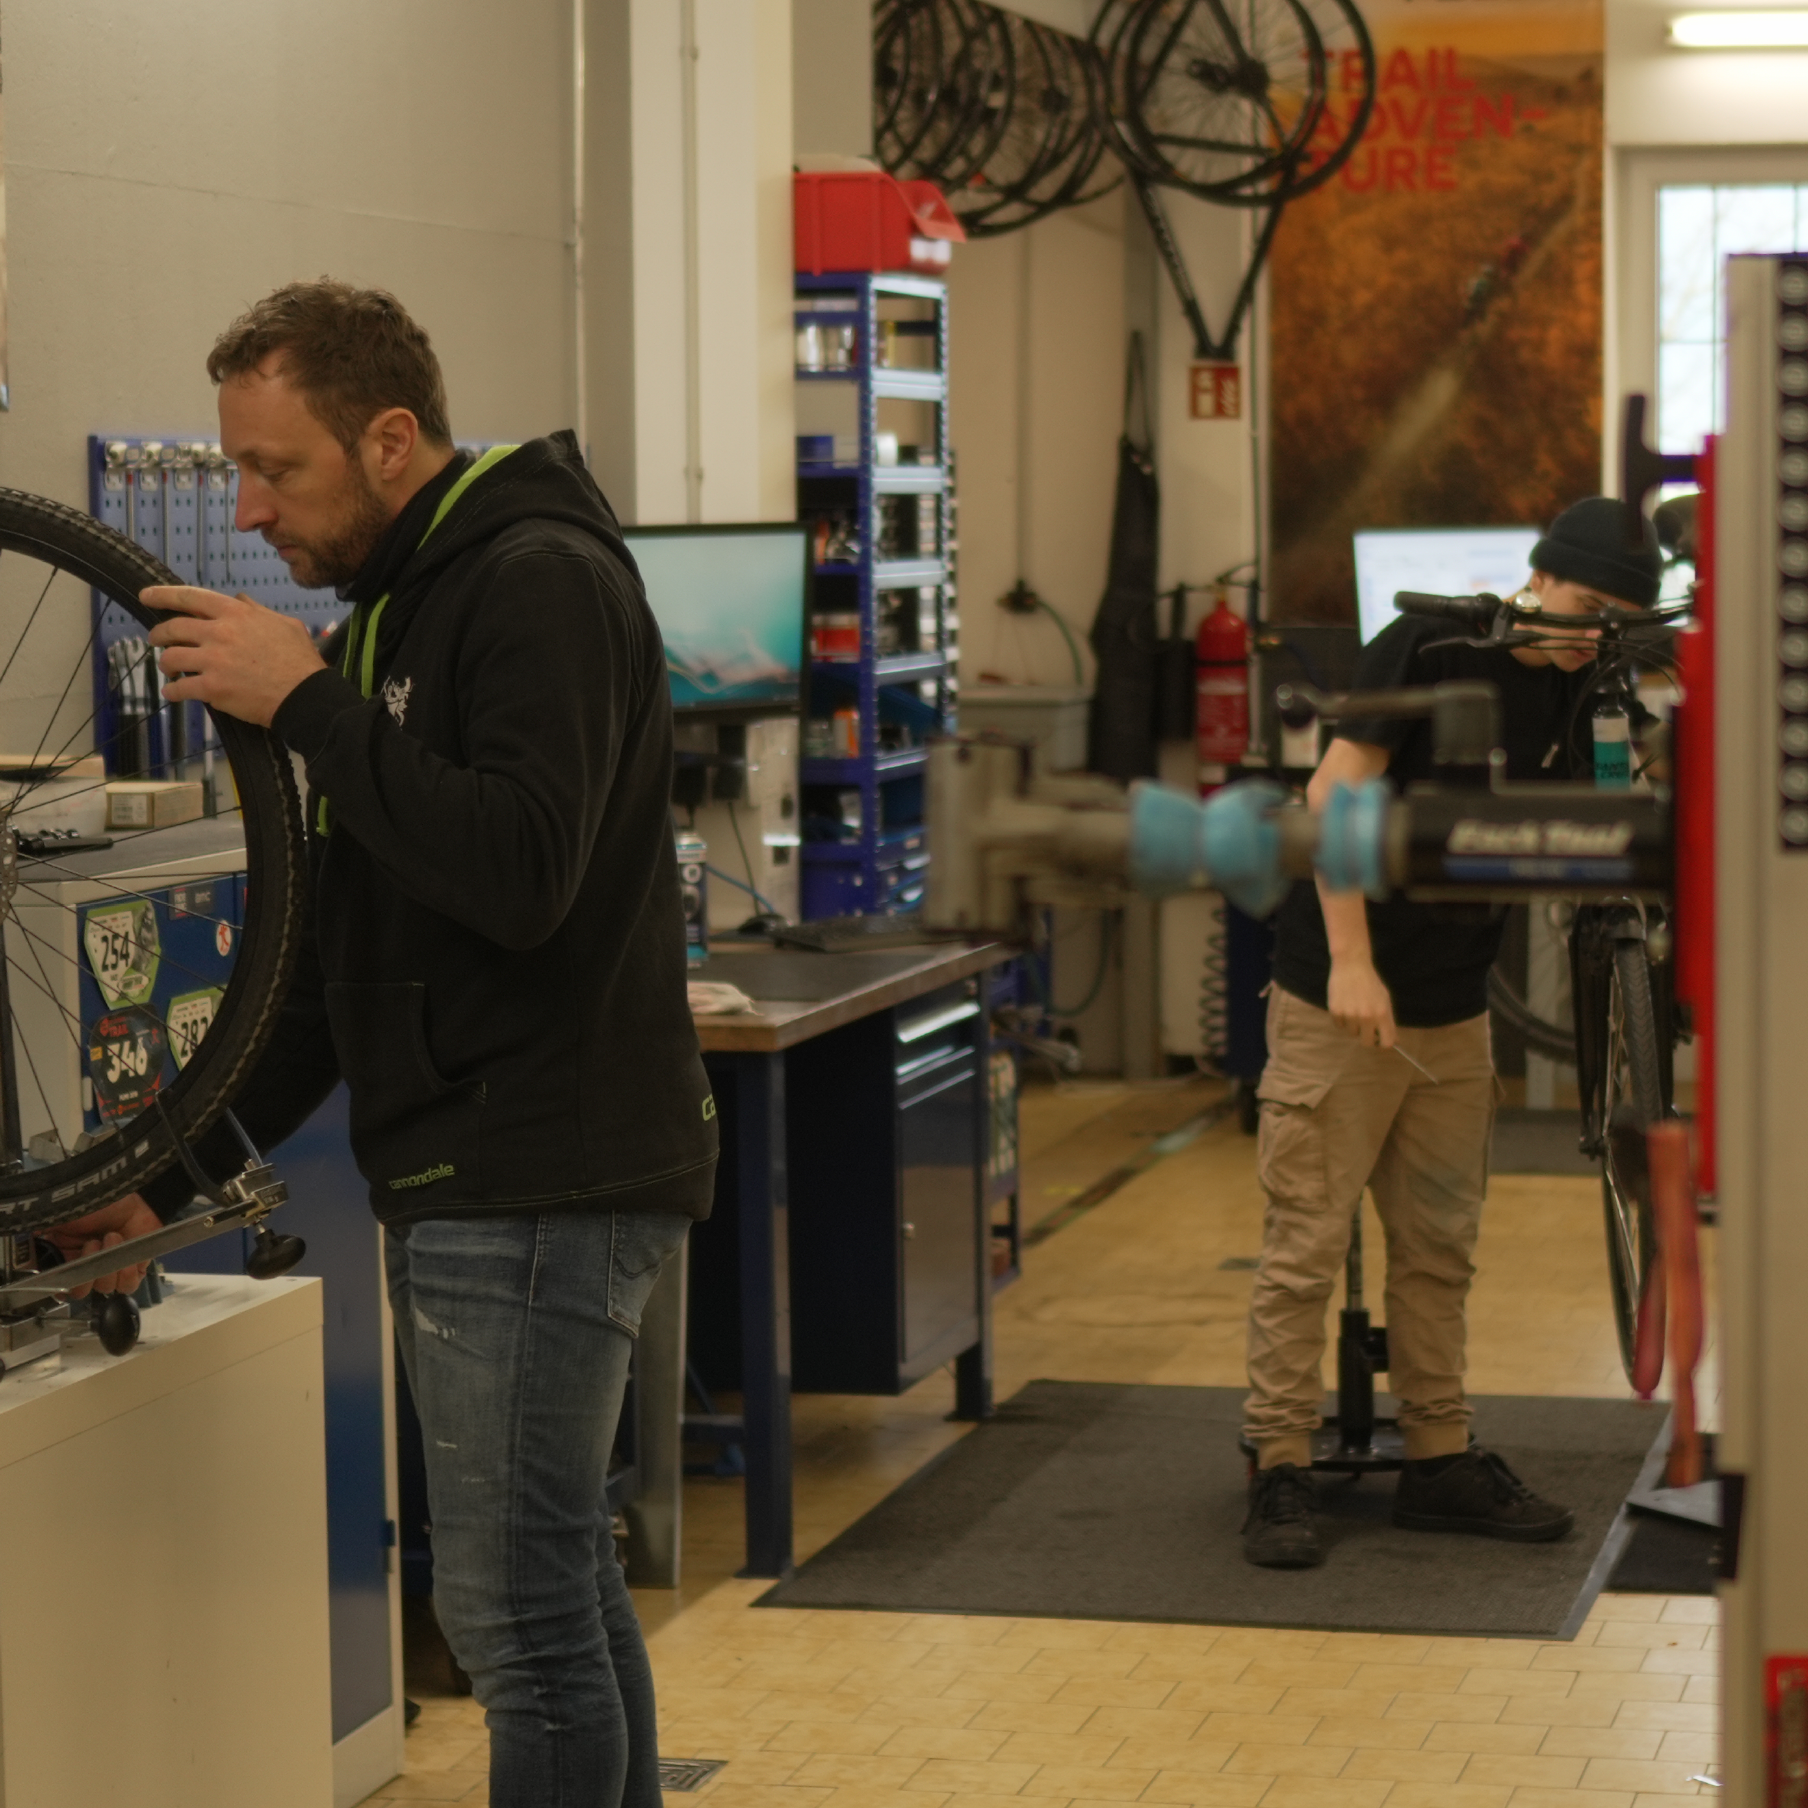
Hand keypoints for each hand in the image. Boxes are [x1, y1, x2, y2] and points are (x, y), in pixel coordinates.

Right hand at [40, 1194, 159, 1298]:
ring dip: (108, 1265)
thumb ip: (44, 1231)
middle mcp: (85, 1267)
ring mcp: (109, 1270)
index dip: (59, 1283)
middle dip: (86, 1272)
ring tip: (112, 1237)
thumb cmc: (100, 1203)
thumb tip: (29, 1240)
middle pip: (79, 1291)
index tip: (65, 1273)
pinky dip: (126, 1274)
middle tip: (91, 1245)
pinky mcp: (132, 1269)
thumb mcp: (64, 1215)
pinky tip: (126, 1257)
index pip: (56, 1283)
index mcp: (65, 1256)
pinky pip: (127, 1286)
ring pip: (103, 1288)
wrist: (137, 1198)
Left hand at [143, 586, 326, 726]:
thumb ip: (257, 610)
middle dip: (159, 634)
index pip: (190, 597)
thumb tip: (240, 600)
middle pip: (173, 628)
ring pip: (170, 657)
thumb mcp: (285, 624)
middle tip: (156, 640)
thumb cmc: (300, 660)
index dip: (163, 595)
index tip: (146, 597)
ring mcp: (213, 661)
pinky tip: (173, 693)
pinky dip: (172, 691)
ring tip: (169, 669)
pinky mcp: (212, 688)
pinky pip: (179, 688)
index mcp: (235, 614)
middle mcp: (219, 633)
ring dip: (166, 664)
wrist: (306, 695)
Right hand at [1327, 957, 1396, 1048]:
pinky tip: (1345, 1004)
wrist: (1352, 965)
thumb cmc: (1370, 982)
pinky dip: (1342, 1019)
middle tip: (1366, 1028)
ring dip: (1354, 1025)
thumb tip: (1393, 1041)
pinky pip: (1339, 1025)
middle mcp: (1367, 1017)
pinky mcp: (1336, 1011)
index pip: (1386, 1042)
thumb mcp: (1385, 1000)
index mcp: (1383, 1014)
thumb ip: (1388, 1021)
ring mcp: (1350, 1015)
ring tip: (1354, 1008)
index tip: (1380, 1042)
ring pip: (1352, 1033)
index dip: (1383, 1044)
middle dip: (1368, 1037)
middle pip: (1367, 1042)